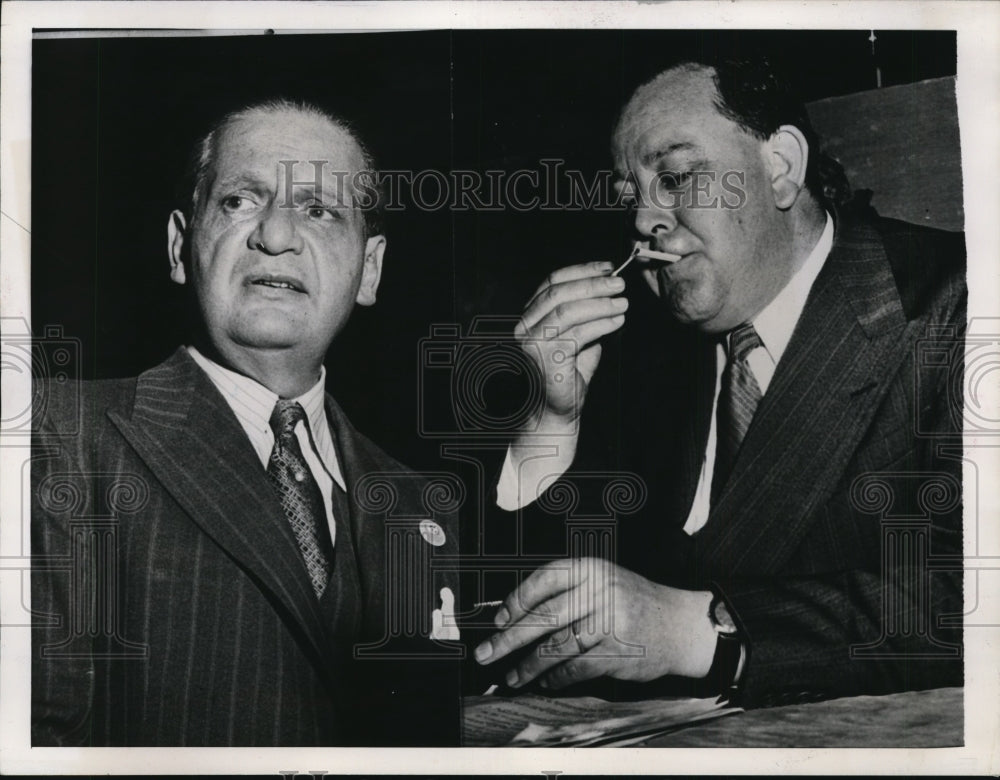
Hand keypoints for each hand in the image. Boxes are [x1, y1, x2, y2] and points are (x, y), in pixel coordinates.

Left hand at [474, 558, 716, 689]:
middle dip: (509, 639)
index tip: (498, 619)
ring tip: (512, 676)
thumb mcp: (603, 582)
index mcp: (591, 568)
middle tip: (486, 653)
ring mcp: (609, 622)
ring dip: (529, 666)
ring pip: (557, 647)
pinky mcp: (617, 652)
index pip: (544, 579)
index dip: (517, 600)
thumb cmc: (634, 603)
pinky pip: (576, 667)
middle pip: (544, 616)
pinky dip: (557, 678)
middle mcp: (599, 591)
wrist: (681, 625)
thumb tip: (515, 616)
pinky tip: (546, 682)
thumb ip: (567, 592)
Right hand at [514, 262, 627, 430]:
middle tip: (619, 284)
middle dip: (593, 284)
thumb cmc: (569, 371)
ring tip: (623, 303)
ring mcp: (532, 342)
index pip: (552, 281)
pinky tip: (617, 321)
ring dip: (600, 303)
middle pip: (559, 293)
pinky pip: (577, 333)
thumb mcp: (579, 333)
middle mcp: (525, 326)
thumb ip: (586, 311)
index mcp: (530, 315)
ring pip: (567, 311)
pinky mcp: (546, 358)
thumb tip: (609, 285)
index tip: (608, 267)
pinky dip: (601, 324)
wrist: (558, 409)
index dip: (582, 270)